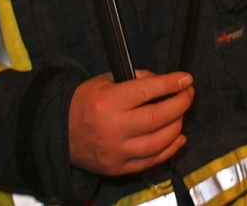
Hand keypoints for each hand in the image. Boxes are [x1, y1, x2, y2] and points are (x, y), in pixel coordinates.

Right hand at [68, 70, 193, 175]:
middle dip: (181, 103)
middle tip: (188, 94)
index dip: (172, 83)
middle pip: (159, 117)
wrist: (58, 132)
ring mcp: (117, 151)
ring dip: (178, 125)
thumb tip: (164, 82)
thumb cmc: (84, 103)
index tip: (186, 78)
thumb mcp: (105, 81)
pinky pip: (152, 160)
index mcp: (109, 102)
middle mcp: (114, 128)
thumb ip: (135, 79)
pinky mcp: (118, 168)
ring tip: (181, 113)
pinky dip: (170, 149)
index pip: (149, 91)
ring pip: (160, 141)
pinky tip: (179, 137)